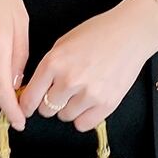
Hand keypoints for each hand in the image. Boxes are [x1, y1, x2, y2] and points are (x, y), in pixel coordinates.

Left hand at [18, 0, 157, 131]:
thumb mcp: (65, 42)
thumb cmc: (99, 32)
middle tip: (62, 90)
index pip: (29, 97)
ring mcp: (89, 93)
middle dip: (50, 101)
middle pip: (46, 109)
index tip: (27, 107)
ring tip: (81, 90)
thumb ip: (49, 66)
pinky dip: (84, 116)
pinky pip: (84, 124)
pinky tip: (89, 101)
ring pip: (65, 116)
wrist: (131, 32)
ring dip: (69, 108)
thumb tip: (34, 89)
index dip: (26, 104)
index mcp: (55, 62)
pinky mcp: (107, 103)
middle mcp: (69, 80)